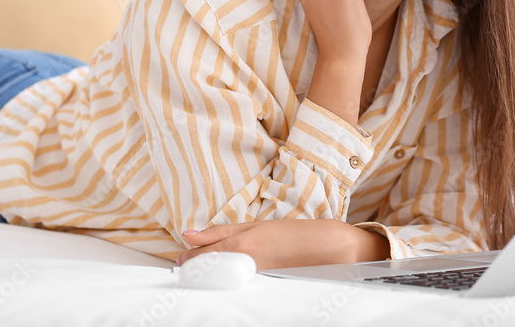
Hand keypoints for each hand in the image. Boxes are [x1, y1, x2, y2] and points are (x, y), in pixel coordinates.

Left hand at [176, 219, 389, 270]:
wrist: (330, 249)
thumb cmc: (293, 233)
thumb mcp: (256, 225)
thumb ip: (219, 231)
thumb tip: (187, 235)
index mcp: (242, 243)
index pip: (201, 255)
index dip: (188, 258)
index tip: (184, 259)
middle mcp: (245, 263)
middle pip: (206, 271)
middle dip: (196, 270)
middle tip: (194, 269)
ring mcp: (254, 279)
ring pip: (219, 281)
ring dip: (212, 277)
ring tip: (213, 274)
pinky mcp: (263, 290)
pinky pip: (236, 288)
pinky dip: (228, 285)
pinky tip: (231, 282)